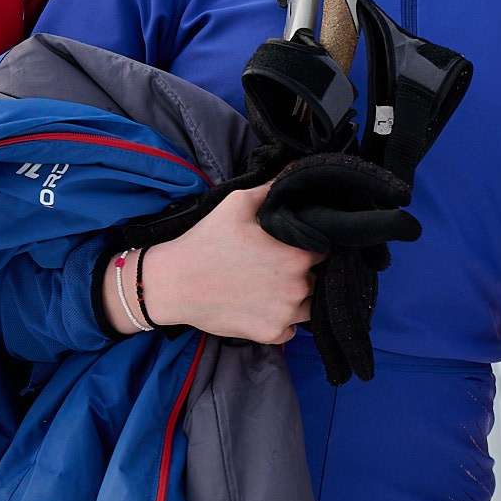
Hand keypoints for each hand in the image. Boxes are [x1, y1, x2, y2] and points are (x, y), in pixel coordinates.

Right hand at [116, 182, 314, 343]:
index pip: (325, 247)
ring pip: (310, 305)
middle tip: (279, 263)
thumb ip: (273, 186)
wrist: (175, 283)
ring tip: (274, 285)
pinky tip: (264, 304)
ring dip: (299, 296)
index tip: (297, 242)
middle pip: (320, 278)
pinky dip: (284, 319)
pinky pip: (292, 328)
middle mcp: (299, 288)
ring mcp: (286, 315)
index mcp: (297, 255)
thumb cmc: (207, 241)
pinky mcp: (271, 334)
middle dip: (306, 270)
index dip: (313, 243)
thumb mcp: (238, 203)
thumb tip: (296, 166)